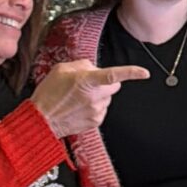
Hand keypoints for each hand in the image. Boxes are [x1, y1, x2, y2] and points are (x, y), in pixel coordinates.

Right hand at [31, 59, 147, 136]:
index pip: (114, 75)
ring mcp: (96, 110)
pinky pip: (102, 110)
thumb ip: (81, 64)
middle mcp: (94, 96)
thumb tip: (93, 67)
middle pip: (114, 86)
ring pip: (107, 98)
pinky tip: (79, 107)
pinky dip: (94, 107)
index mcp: (87, 81)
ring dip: (98, 96)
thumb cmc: (48, 94)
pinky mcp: (95, 121)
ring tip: (78, 98)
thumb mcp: (61, 69)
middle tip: (88, 84)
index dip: (131, 73)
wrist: (42, 120)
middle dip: (106, 83)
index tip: (144, 73)